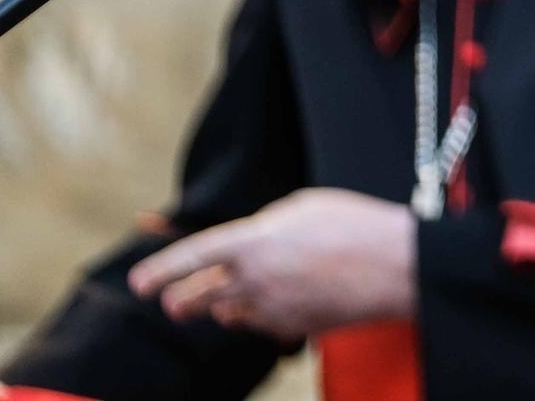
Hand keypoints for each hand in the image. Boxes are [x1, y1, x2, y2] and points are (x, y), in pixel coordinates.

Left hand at [127, 188, 415, 340]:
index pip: (191, 257)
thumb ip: (265, 225)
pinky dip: (261, 315)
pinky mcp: (291, 328)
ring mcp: (271, 308)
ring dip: (224, 307)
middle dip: (179, 302)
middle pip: (197, 298)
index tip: (138, 284)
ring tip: (230, 299)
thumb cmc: (354, 225)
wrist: (395, 266)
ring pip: (228, 315)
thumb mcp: (304, 206)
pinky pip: (261, 325)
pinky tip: (279, 301)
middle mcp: (253, 278)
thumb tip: (250, 242)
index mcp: (252, 241)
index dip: (160, 271)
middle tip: (173, 305)